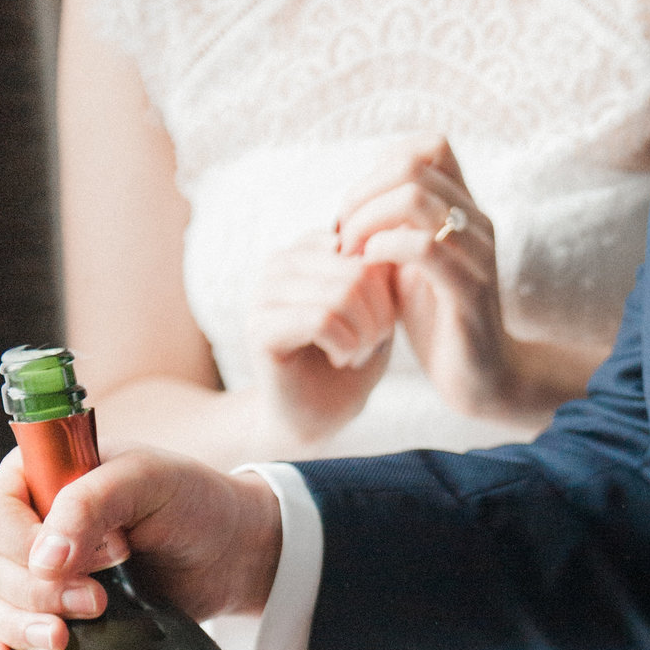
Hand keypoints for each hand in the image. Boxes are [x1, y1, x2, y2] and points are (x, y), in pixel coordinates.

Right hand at [0, 447, 279, 649]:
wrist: (228, 551)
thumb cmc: (191, 501)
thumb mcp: (148, 482)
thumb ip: (91, 506)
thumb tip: (44, 558)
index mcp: (43, 472)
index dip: (26, 543)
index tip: (85, 562)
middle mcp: (30, 517)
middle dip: (36, 592)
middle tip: (95, 601)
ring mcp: (37, 565)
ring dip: (22, 626)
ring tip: (65, 637)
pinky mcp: (50, 606)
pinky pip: (2, 629)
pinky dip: (2, 647)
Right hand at [247, 230, 399, 446]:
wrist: (317, 417)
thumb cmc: (351, 361)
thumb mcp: (376, 308)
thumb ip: (377, 271)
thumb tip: (391, 232)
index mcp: (306, 251)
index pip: (363, 246)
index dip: (386, 287)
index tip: (382, 320)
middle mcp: (278, 265)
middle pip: (355, 270)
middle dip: (379, 314)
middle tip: (372, 342)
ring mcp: (263, 295)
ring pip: (341, 293)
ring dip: (364, 332)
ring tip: (357, 351)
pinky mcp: (258, 329)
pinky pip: (322, 320)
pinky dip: (346, 345)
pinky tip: (343, 359)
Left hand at [336, 138, 517, 423]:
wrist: (479, 377)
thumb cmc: (438, 318)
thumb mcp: (409, 262)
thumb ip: (392, 226)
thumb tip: (351, 199)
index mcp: (463, 209)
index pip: (430, 145)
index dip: (383, 166)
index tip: (358, 209)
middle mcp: (475, 222)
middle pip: (413, 165)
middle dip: (363, 194)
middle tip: (343, 233)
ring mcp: (476, 254)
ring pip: (416, 200)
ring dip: (367, 221)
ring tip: (351, 252)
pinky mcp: (469, 292)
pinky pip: (425, 249)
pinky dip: (384, 249)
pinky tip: (369, 267)